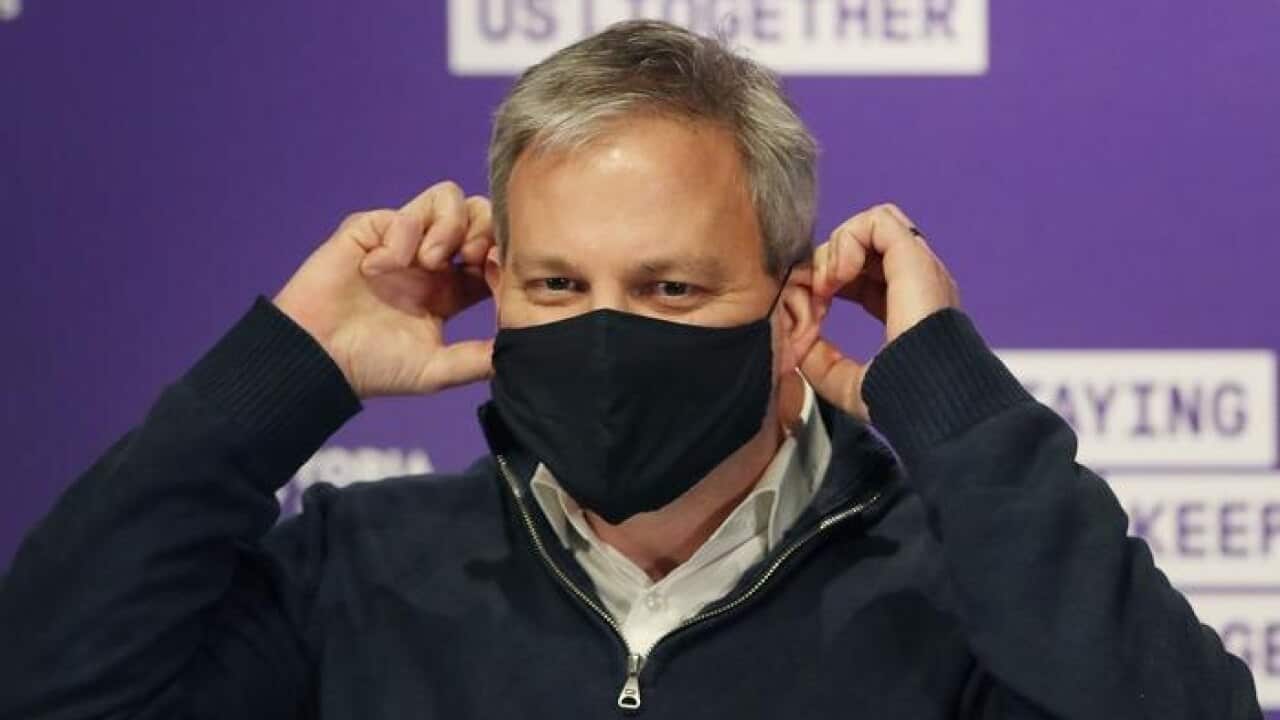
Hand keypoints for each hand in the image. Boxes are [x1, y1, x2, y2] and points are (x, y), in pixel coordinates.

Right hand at [273, 181, 494, 398]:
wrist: (317, 360)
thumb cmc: (371, 368)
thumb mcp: (435, 370)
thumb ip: (477, 359)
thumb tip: (520, 354)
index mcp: (451, 289)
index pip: (494, 253)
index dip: (503, 256)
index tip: (497, 277)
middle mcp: (430, 260)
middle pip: (479, 214)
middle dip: (484, 229)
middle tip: (471, 259)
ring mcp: (401, 242)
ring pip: (447, 198)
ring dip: (447, 226)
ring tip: (429, 262)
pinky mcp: (369, 230)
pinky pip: (401, 213)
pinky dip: (398, 240)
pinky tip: (378, 271)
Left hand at [799, 203, 959, 420]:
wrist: (926, 399)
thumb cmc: (900, 400)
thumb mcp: (848, 384)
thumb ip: (823, 363)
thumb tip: (799, 345)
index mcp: (906, 308)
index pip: (861, 275)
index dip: (828, 284)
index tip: (812, 313)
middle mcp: (916, 282)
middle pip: (861, 247)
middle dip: (825, 266)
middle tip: (814, 298)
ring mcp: (918, 267)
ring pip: (868, 226)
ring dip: (835, 250)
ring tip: (828, 284)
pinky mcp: (915, 258)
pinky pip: (877, 220)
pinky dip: (847, 240)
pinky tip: (839, 276)